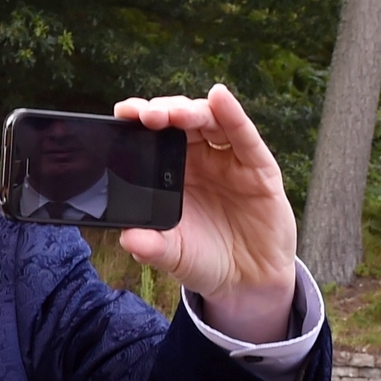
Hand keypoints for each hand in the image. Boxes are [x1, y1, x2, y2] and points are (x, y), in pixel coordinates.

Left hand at [115, 85, 298, 339]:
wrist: (247, 283)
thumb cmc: (205, 259)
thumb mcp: (173, 255)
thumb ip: (151, 246)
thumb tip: (127, 238)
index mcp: (171, 173)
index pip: (154, 137)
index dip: (139, 121)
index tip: (123, 114)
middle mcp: (199, 159)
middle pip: (180, 121)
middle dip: (163, 112)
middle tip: (146, 116)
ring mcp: (228, 159)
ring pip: (209, 121)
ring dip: (191, 111)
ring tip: (175, 113)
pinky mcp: (258, 167)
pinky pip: (243, 136)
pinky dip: (232, 114)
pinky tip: (220, 98)